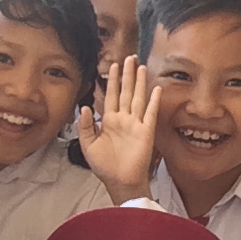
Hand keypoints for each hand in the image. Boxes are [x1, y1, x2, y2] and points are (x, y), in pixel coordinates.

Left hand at [77, 56, 158, 203]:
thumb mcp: (88, 145)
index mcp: (109, 121)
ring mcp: (136, 124)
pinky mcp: (146, 132)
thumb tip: (85, 107)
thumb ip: (85, 126)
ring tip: (141, 67)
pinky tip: (156, 88)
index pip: (111, 96)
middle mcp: (124, 119)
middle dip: (127, 75)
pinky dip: (153, 101)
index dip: (113, 81)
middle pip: (126, 92)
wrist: (120, 181)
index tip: (114, 66)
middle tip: (130, 58)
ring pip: (138, 98)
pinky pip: (150, 113)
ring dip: (140, 83)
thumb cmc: (105, 166)